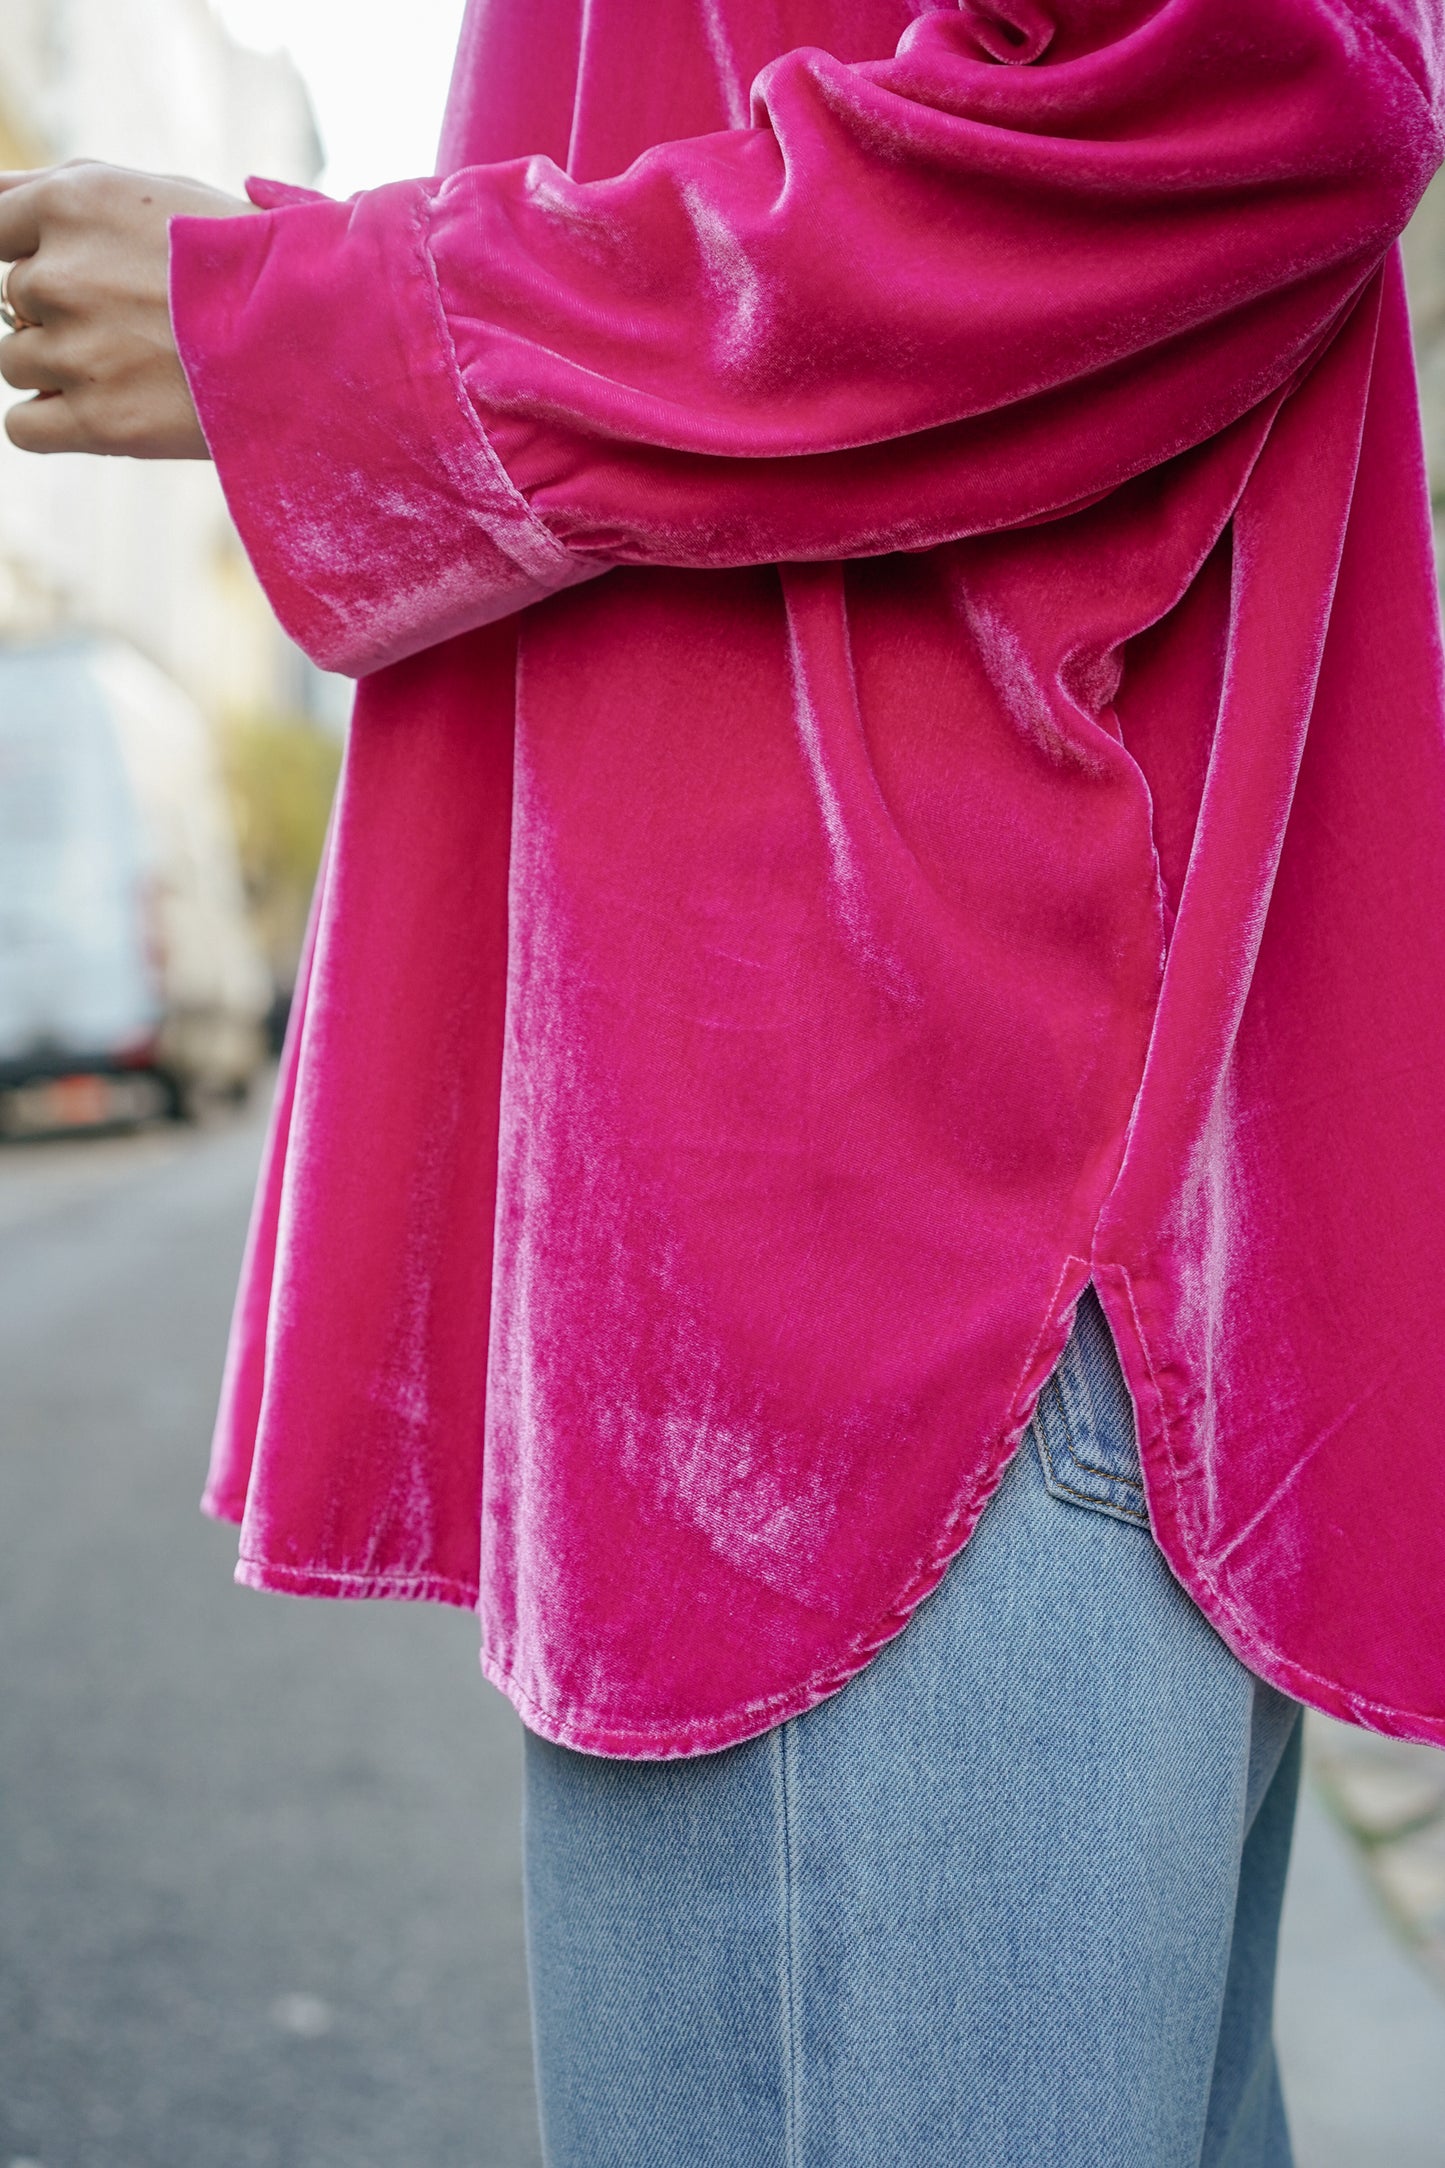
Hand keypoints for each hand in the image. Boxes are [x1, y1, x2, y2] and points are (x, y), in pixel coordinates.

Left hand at [0, 161, 255, 458]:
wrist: (322, 336)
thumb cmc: (245, 259)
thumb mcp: (153, 193)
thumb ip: (59, 191)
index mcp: (70, 202)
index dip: (29, 253)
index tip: (74, 275)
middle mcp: (58, 274)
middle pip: (12, 301)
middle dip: (59, 312)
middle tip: (136, 321)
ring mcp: (74, 351)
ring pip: (16, 361)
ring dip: (61, 368)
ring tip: (138, 365)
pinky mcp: (98, 421)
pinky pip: (22, 426)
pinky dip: (51, 422)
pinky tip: (103, 410)